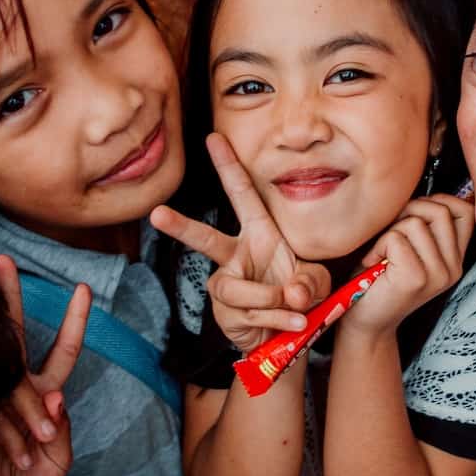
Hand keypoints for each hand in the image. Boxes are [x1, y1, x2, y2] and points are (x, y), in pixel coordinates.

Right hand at [0, 257, 88, 475]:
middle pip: (12, 333)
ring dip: (28, 415)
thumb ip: (62, 429)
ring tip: (37, 449)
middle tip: (2, 260)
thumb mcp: (58, 462)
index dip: (72, 322)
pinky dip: (10, 433)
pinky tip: (15, 454)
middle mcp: (12, 389)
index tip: (82, 289)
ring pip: (9, 380)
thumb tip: (55, 397)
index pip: (60, 352)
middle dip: (8, 294)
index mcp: (40, 397)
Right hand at [151, 134, 328, 352]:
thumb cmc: (300, 298)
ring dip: (269, 300)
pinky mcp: (225, 312)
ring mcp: (227, 284)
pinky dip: (276, 319)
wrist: (287, 337)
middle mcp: (237, 255)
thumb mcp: (317, 283)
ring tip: (295, 309)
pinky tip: (293, 324)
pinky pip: (248, 313)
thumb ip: (311, 282)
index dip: (228, 167)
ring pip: (237, 289)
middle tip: (157, 214)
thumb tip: (291, 292)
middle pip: (207, 239)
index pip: (243, 196)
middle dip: (181, 226)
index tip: (214, 138)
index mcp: (260, 234)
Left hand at [338, 194, 473, 339]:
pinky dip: (378, 245)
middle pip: (440, 210)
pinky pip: (396, 237)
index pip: (465, 211)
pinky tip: (373, 263)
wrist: (365, 323)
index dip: (439, 200)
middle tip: (390, 233)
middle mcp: (453, 268)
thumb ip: (422, 224)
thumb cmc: (379, 280)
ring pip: (415, 222)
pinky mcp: (417, 278)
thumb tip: (415, 188)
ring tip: (381, 253)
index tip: (415, 215)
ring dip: (389, 232)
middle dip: (409, 210)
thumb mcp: (409, 249)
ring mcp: (438, 274)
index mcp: (455, 259)